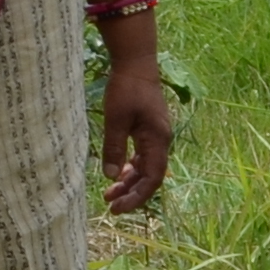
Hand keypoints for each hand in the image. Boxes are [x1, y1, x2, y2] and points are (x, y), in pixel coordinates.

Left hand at [97, 37, 174, 215]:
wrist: (136, 62)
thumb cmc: (126, 88)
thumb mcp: (116, 119)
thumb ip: (114, 148)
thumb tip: (111, 177)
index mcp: (157, 140)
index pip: (152, 179)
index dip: (137, 197)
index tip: (119, 208)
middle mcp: (161, 140)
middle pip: (150, 176)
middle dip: (131, 193)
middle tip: (110, 205)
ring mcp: (155, 135)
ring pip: (145, 167)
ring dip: (129, 181)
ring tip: (109, 193)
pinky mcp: (148, 128)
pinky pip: (142, 155)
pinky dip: (130, 166)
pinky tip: (117, 173)